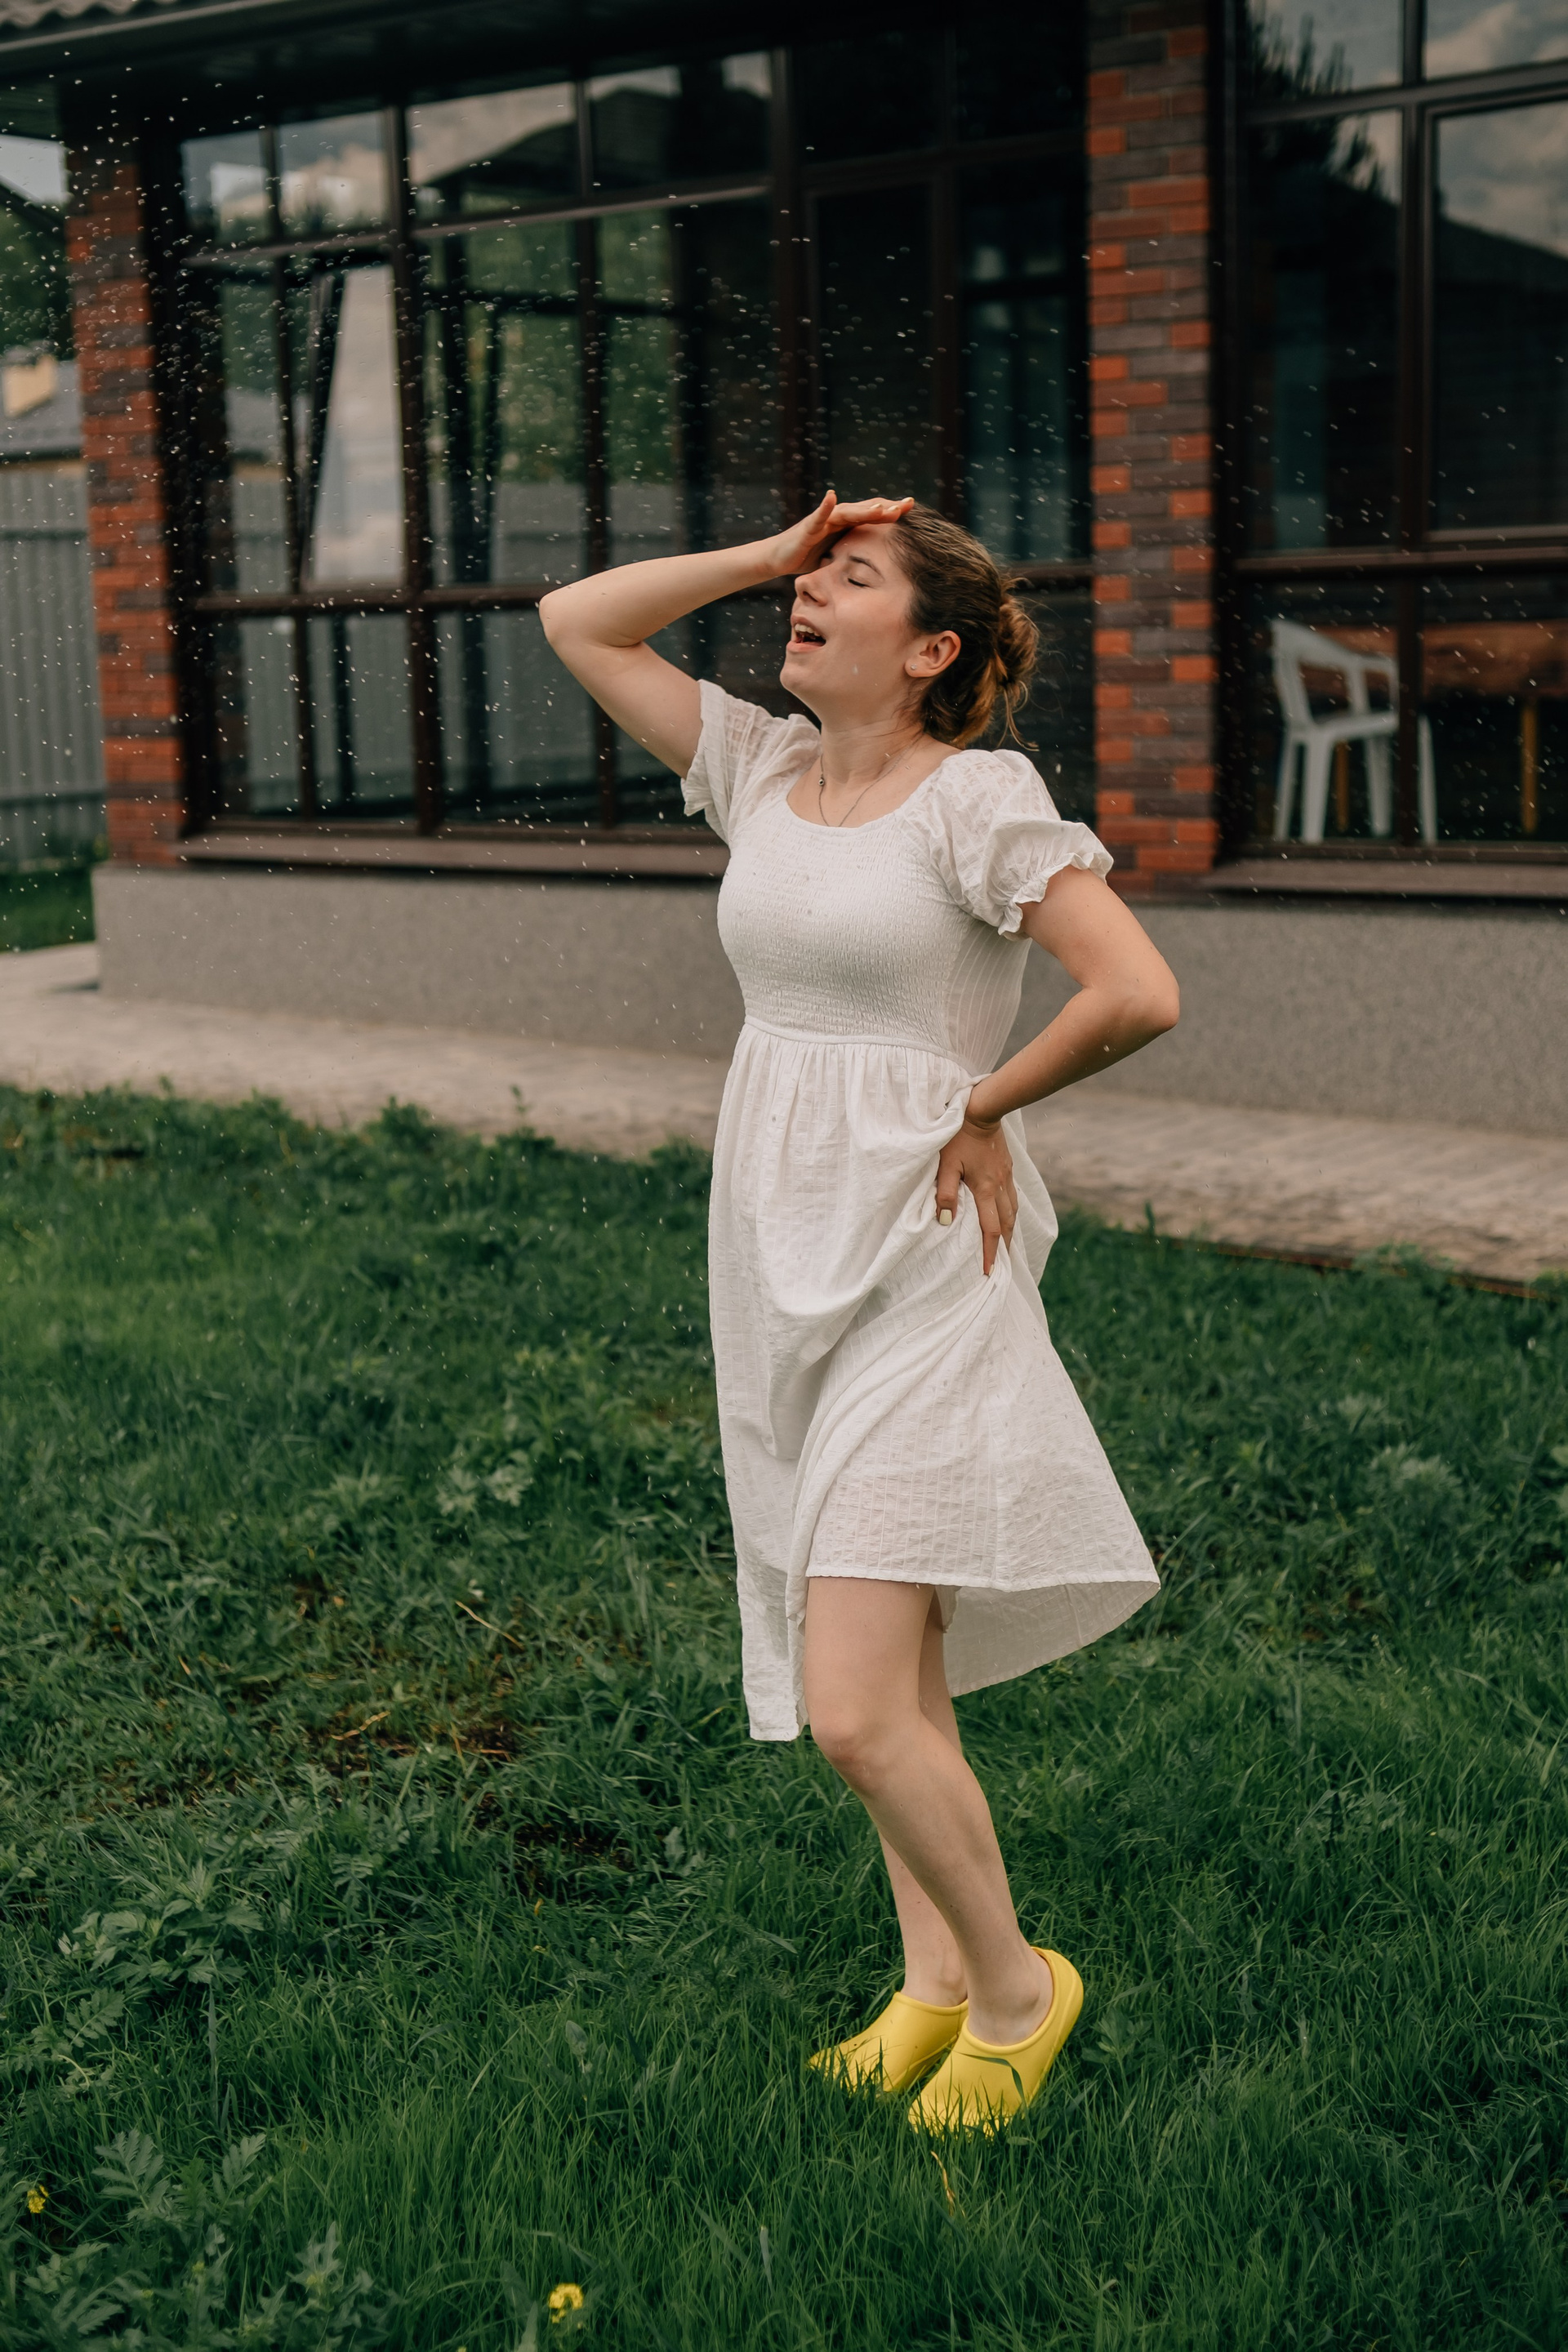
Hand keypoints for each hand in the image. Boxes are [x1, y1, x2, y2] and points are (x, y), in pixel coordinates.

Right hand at [766, 490, 913, 579]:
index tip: (914, 509)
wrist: (781, 559)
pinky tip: (831, 496)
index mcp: (849, 525)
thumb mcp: (840, 557)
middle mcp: (838, 518)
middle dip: (888, 507)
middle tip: (909, 505)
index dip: (893, 512)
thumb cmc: (810, 558)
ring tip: (882, 508)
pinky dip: (824, 506)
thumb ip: (857, 554)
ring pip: (848, 512)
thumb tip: (880, 566)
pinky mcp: (808, 527)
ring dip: (865, 509)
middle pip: (867, 509)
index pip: (875, 515)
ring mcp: (824, 520)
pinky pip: (818, 516)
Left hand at [934, 1112, 1016, 1277]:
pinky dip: (1011, 1213)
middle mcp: (1000, 1186)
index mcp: (985, 1188)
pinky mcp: (1008, 1168)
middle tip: (1002, 1266)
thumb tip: (945, 1221)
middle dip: (1005, 1247)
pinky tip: (1007, 1216)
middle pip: (1007, 1225)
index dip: (989, 1252)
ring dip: (1011, 1231)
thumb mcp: (946, 1164)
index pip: (990, 1229)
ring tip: (1006, 1246)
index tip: (988, 1271)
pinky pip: (1013, 1198)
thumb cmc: (958, 1136)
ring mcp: (1007, 1177)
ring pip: (1013, 1211)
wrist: (982, 1109)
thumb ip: (945, 1192)